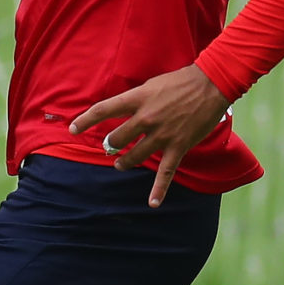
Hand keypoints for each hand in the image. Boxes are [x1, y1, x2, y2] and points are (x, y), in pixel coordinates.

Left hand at [70, 64, 231, 207]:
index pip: (103, 110)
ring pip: (134, 156)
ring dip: (124, 162)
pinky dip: (158, 190)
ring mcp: (162, 135)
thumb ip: (136, 99)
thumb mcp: (151, 84)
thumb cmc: (181, 81)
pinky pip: (165, 173)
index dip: (85, 120)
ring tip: (120, 164)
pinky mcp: (178, 147)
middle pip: (117, 137)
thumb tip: (123, 110)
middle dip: (111, 144)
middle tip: (110, 146)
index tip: (72, 129)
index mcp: (138, 99)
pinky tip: (152, 203)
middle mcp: (146, 118)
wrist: (211, 85)